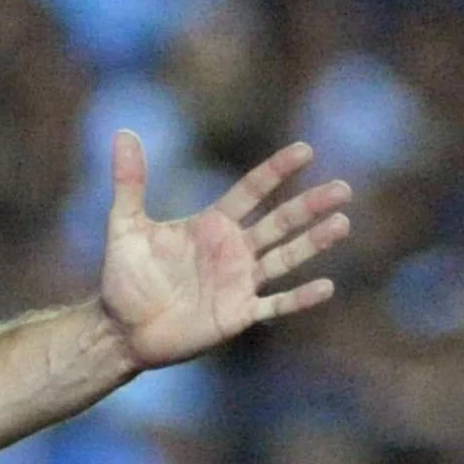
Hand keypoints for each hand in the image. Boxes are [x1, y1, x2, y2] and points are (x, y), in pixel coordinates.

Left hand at [99, 129, 351, 370]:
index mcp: (213, 224)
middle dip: (310, 205)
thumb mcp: (124, 227)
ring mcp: (240, 281)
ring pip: (286, 257)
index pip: (252, 191)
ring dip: (314, 242)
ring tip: (342, 223)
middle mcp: (234, 249)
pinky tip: (326, 286)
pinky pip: (275, 305)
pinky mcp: (238, 313)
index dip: (276, 171)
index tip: (305, 151)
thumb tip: (123, 133)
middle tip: (342, 189)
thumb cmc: (124, 278)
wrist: (120, 330)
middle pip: (280, 221)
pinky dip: (299, 298)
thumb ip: (129, 182)